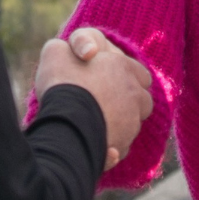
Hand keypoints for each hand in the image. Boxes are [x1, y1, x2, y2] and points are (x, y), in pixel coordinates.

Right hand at [34, 27, 153, 170]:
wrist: (67, 118)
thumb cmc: (63, 81)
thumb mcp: (56, 52)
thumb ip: (70, 48)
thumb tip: (81, 52)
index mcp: (124, 68)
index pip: (138, 73)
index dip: (125, 78)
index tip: (107, 83)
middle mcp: (135, 94)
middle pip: (141, 102)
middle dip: (127, 105)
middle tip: (103, 107)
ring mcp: (131, 122)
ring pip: (131, 127)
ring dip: (118, 127)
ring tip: (94, 127)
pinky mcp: (121, 145)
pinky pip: (118, 149)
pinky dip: (108, 150)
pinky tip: (92, 147)